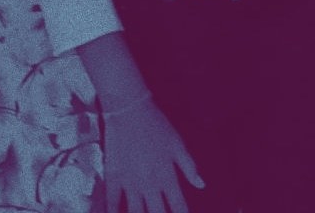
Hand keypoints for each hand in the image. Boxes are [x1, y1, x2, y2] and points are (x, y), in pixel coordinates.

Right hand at [102, 95, 204, 212]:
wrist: (129, 110)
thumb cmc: (156, 125)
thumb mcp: (177, 144)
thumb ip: (189, 167)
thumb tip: (201, 185)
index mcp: (167, 177)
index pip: (179, 207)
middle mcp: (150, 186)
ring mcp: (130, 184)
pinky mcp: (114, 178)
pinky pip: (112, 204)